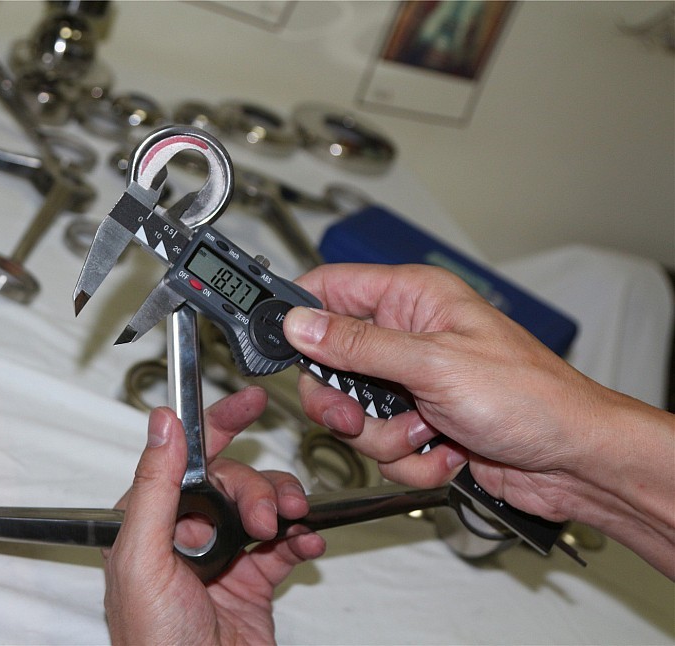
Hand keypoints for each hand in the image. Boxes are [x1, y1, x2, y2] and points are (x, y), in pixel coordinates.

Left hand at [103, 386, 325, 644]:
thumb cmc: (154, 644)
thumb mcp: (143, 558)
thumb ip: (154, 488)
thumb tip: (162, 425)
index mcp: (151, 520)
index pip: (187, 456)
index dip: (221, 424)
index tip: (252, 402)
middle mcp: (187, 534)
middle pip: (235, 479)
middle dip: (259, 488)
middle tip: (269, 515)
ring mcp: (224, 556)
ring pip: (264, 506)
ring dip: (285, 508)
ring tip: (291, 526)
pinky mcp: (254, 581)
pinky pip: (286, 544)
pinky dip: (303, 538)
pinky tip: (308, 543)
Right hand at [283, 263, 674, 577]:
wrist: (574, 463)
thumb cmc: (531, 397)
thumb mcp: (433, 363)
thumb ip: (357, 344)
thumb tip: (300, 323)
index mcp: (412, 299)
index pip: (329, 288)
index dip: (298, 314)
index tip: (276, 343)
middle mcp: (407, 337)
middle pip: (329, 363)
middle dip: (342, 402)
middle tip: (359, 414)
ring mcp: (411, 385)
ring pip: (352, 414)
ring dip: (385, 437)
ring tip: (427, 433)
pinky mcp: (419, 426)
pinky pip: (380, 447)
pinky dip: (410, 460)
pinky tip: (446, 451)